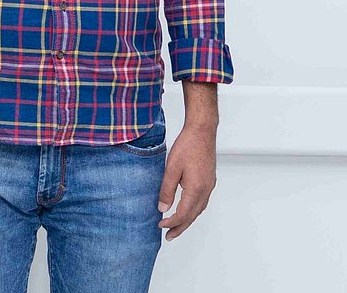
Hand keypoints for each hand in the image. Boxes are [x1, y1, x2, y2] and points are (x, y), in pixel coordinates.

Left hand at [158, 122, 216, 239]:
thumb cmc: (187, 146)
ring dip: (187, 219)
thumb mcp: (172, 168)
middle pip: (193, 216)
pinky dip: (193, 210)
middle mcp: (206, 190)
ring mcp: (209, 186)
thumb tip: (162, 209)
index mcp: (196, 189)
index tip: (160, 226)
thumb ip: (167, 190)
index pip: (183, 214)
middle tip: (169, 237)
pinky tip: (186, 209)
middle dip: (180, 227)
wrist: (203, 132)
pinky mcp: (209, 180)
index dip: (171, 222)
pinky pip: (201, 201)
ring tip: (176, 227)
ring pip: (198, 210)